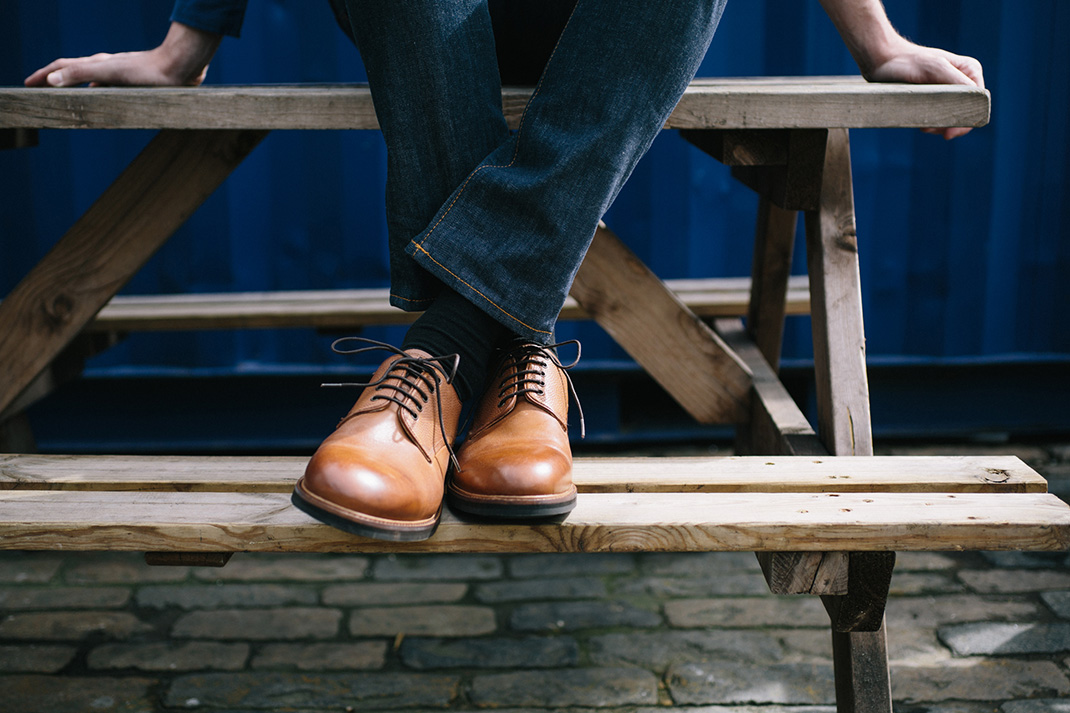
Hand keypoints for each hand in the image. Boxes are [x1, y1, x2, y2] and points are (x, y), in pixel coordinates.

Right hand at [24, 22, 220, 87]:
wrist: (181, 66)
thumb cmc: (148, 70)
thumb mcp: (111, 72)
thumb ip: (81, 74)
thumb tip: (51, 80)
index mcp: (97, 64)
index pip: (62, 68)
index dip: (43, 76)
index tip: (28, 85)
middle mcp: (107, 67)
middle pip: (73, 71)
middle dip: (54, 80)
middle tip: (39, 89)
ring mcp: (121, 74)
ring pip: (91, 80)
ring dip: (75, 86)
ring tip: (64, 96)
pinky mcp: (137, 82)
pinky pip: (110, 88)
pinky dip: (97, 93)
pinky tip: (102, 100)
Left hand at [866, 41, 985, 139]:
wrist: (882, 60)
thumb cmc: (907, 61)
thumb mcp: (934, 68)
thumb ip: (958, 81)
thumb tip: (976, 99)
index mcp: (970, 71)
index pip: (979, 102)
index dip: (967, 120)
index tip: (948, 133)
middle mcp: (963, 80)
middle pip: (967, 112)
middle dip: (951, 125)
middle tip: (930, 130)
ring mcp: (949, 91)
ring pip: (953, 117)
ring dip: (940, 126)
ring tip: (924, 127)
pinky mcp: (934, 98)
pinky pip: (940, 116)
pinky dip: (932, 124)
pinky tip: (921, 124)